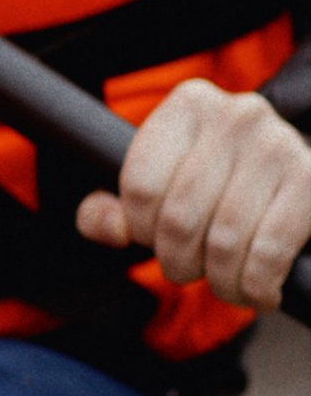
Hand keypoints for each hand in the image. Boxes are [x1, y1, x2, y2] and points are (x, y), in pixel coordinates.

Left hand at [75, 78, 310, 313]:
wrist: (295, 173)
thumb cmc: (218, 181)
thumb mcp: (159, 181)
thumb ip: (111, 208)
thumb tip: (106, 228)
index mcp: (187, 105)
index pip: (140, 185)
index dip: (140, 230)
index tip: (154, 241)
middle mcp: (234, 116)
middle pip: (180, 218)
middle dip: (178, 263)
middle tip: (187, 272)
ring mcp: (276, 145)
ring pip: (224, 240)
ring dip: (220, 281)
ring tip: (225, 287)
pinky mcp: (310, 180)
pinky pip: (268, 251)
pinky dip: (257, 285)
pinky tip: (259, 291)